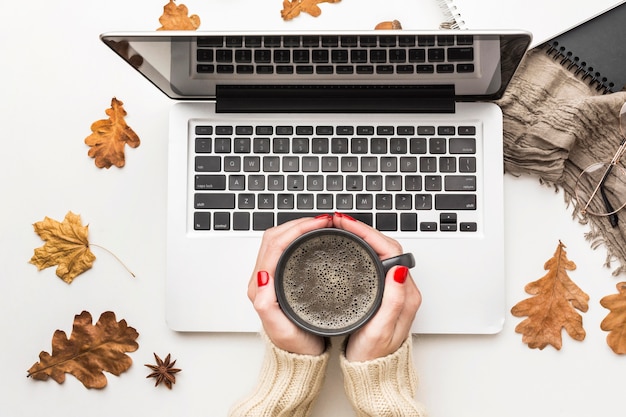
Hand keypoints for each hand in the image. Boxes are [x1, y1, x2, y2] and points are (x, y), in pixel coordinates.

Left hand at [248, 215, 332, 355]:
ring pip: (280, 241)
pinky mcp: (281, 279)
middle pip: (275, 237)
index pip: (274, 245)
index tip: (318, 224)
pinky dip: (300, 237)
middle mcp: (263, 280)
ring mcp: (271, 278)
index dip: (296, 229)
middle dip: (298, 223)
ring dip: (298, 228)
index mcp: (260, 288)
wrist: (300, 359)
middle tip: (323, 221)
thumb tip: (262, 278)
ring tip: (321, 224)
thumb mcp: (282, 330)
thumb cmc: (294, 346)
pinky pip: (287, 249)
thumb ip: (267, 306)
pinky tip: (315, 238)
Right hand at [333, 213, 421, 361]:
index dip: (367, 233)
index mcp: (405, 293)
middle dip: (361, 229)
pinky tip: (346, 247)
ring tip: (340, 228)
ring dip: (360, 236)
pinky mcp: (381, 292)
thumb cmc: (375, 356)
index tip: (347, 224)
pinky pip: (372, 261)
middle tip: (339, 221)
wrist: (373, 375)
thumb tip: (399, 269)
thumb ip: (393, 300)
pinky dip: (358, 249)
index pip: (390, 249)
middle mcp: (400, 287)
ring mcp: (391, 288)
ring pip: (377, 251)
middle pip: (384, 245)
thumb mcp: (381, 330)